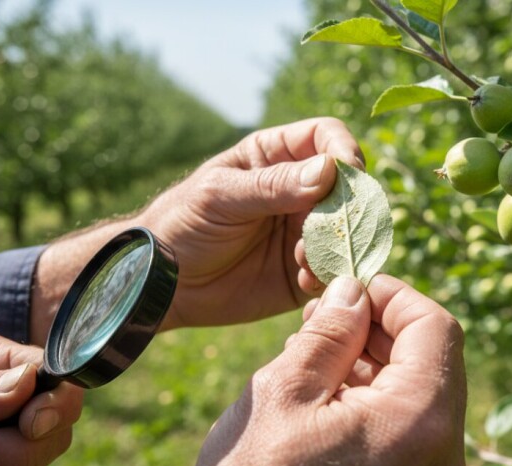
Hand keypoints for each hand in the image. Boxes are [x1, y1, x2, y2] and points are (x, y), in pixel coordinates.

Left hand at [140, 117, 362, 328]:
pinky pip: (334, 271)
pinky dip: (329, 275)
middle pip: (348, 187)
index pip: (326, 138)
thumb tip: (328, 170)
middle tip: (330, 228)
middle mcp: (299, 191)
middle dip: (348, 207)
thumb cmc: (183, 223)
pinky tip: (303, 281)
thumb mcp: (221, 196)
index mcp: (276, 157)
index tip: (348, 172)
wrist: (162, 282)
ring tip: (303, 260)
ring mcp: (305, 232)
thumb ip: (272, 185)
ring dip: (338, 245)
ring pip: (347, 231)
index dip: (343, 150)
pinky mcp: (305, 272)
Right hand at [191, 275, 466, 465]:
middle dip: (380, 328)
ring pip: (418, 395)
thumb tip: (354, 291)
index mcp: (417, 422)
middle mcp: (441, 456)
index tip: (350, 286)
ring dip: (374, 362)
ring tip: (316, 351)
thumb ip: (327, 334)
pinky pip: (406, 430)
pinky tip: (325, 393)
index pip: (435, 328)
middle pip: (432, 361)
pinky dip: (374, 401)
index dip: (393, 296)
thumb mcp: (283, 394)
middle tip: (326, 315)